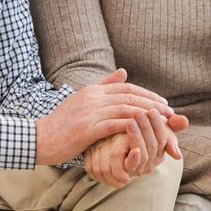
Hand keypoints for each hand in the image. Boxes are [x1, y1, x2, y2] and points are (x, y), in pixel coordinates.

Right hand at [35, 69, 174, 165]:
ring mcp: (90, 112)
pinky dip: (133, 127)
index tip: (162, 103)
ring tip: (163, 123)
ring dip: (148, 115)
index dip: (147, 94)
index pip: (126, 88)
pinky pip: (116, 124)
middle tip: (170, 112)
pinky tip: (145, 132)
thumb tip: (123, 72)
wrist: (40, 138)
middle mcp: (93, 97)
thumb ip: (103, 86)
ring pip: (126, 109)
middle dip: (153, 104)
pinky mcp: (88, 128)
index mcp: (93, 90)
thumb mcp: (82, 100)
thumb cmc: (62, 124)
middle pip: (130, 97)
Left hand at [84, 111, 189, 187]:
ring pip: (145, 154)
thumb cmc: (122, 131)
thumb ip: (158, 118)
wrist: (100, 145)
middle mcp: (151, 160)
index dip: (159, 124)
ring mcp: (138, 168)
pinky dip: (134, 157)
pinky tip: (132, 148)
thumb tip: (184, 120)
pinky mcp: (123, 172)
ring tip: (130, 122)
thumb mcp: (140, 123)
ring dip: (138, 137)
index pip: (164, 136)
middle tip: (140, 112)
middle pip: (155, 144)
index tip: (152, 109)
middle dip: (148, 128)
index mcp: (158, 149)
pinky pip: (132, 167)